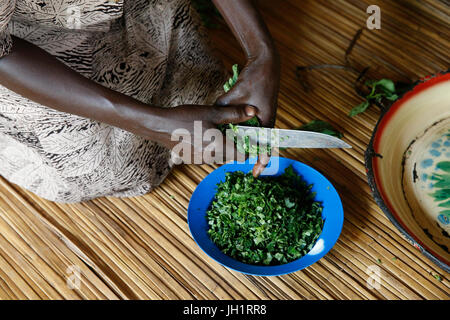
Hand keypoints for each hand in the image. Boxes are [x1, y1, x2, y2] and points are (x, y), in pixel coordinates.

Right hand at [156, 104, 256, 164]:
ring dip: (223, 147)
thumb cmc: (186, 118)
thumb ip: (234, 114)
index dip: (248, 148)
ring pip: (219, 156)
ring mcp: (200, 161)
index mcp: (219, 148)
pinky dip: (211, 148)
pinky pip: (208, 156)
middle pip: (231, 156)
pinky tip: (205, 135)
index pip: (242, 156)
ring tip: (220, 132)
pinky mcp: (192, 160)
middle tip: (236, 131)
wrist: (160, 126)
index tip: (250, 139)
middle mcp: (211, 159)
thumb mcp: (212, 113)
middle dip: (235, 146)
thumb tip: (253, 111)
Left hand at [215, 55, 280, 176]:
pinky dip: (238, 130)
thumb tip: (210, 118)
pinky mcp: (258, 112)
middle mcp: (266, 122)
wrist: (267, 62)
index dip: (260, 160)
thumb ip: (223, 108)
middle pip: (255, 143)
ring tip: (224, 149)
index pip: (264, 147)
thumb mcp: (236, 94)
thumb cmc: (256, 78)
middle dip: (244, 153)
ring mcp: (262, 117)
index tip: (254, 172)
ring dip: (240, 141)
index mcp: (266, 121)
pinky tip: (227, 131)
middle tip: (229, 161)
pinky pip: (248, 126)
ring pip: (250, 135)